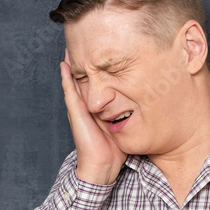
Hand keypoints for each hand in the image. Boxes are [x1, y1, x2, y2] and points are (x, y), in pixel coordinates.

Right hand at [60, 49, 125, 184]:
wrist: (102, 167)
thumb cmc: (113, 151)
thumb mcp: (123, 125)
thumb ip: (127, 113)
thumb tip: (144, 103)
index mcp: (94, 109)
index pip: (92, 84)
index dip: (93, 69)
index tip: (97, 52)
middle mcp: (83, 107)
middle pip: (81, 79)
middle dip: (81, 62)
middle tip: (79, 42)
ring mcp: (77, 109)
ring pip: (73, 82)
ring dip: (70, 65)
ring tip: (69, 46)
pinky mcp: (75, 113)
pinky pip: (69, 91)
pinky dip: (66, 78)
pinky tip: (64, 64)